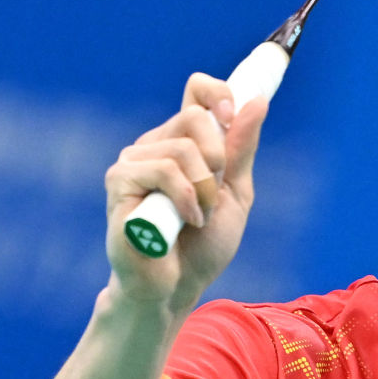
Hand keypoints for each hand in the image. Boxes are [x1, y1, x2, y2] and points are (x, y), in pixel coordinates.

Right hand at [104, 73, 267, 313]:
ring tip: (199, 216)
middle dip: (219, 158)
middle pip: (195, 115)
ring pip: (182, 147)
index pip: (197, 90)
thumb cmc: (202, 245)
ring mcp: (134, 161)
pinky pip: (164, 170)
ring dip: (205, 188)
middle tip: (215, 193)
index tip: (232, 118)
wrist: (175, 288)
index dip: (219, 94)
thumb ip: (241, 150)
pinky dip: (187, 198)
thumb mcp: (235, 193)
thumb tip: (257, 101)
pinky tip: (185, 221)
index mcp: (183, 141)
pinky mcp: (120, 182)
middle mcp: (155, 144)